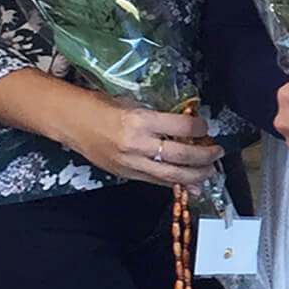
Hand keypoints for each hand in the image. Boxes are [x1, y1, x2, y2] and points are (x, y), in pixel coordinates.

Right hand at [60, 93, 222, 187]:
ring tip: (210, 172)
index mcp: (140, 120)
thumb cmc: (101, 106)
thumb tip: (186, 126)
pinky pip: (155, 181)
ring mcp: (130, 163)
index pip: (181, 127)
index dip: (199, 127)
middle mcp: (137, 144)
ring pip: (171, 174)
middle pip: (181, 155)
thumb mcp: (133, 103)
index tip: (205, 127)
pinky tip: (190, 186)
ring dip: (195, 175)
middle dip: (204, 156)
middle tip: (217, 153)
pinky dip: (175, 184)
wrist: (71, 122)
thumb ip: (158, 117)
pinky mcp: (125, 174)